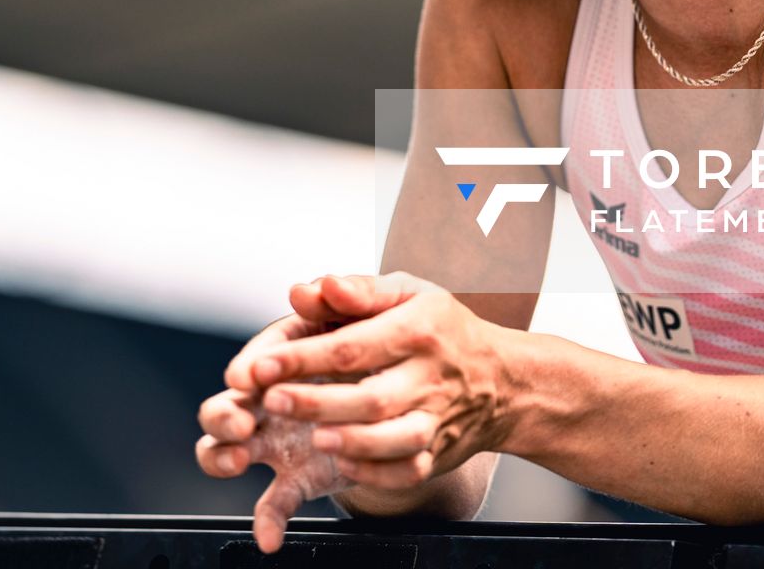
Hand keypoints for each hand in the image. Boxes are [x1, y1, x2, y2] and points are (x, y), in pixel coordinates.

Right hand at [196, 275, 408, 551]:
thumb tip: (308, 288)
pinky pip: (274, 501)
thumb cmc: (399, 340)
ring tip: (237, 459)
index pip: (259, 358)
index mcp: (291, 354)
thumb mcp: (387, 306)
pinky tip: (270, 538)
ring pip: (229, 450)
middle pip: (226, 405)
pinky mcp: (300, 476)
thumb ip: (351, 294)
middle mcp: (273, 397)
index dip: (251, 366)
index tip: (250, 375)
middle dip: (223, 413)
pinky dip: (267, 521)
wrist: (438, 388)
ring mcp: (281, 439)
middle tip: (242, 419)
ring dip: (222, 457)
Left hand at [240, 272, 516, 491]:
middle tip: (272, 402)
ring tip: (315, 439)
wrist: (504, 380)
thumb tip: (313, 288)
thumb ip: (358, 290)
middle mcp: (428, 376)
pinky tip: (347, 466)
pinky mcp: (439, 453)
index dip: (303, 357)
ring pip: (397, 440)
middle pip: (372, 397)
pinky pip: (411, 471)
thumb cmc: (442, 330)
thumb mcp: (409, 293)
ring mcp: (436, 418)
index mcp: (415, 329)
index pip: (352, 346)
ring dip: (354, 443)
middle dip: (318, 403)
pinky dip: (379, 475)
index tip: (260, 366)